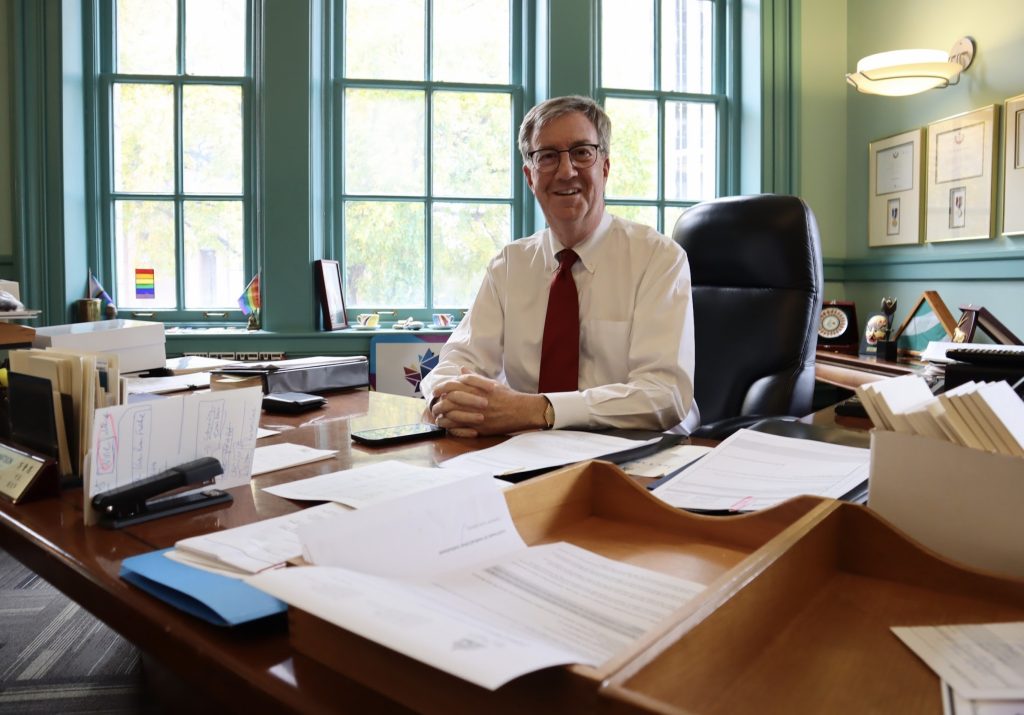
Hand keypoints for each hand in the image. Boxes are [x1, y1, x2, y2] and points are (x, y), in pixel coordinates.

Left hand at [429, 369, 548, 436]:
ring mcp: (477, 416)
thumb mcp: (491, 383)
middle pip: (449, 401)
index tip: (436, 391)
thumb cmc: (507, 396)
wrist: (521, 411)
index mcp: (477, 389)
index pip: (453, 386)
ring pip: (452, 416)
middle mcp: (475, 401)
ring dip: (442, 416)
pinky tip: (448, 426)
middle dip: (438, 404)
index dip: (441, 388)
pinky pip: (460, 429)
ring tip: (438, 416)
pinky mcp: (480, 428)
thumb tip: (462, 370)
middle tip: (434, 406)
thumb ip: (474, 378)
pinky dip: (451, 428)